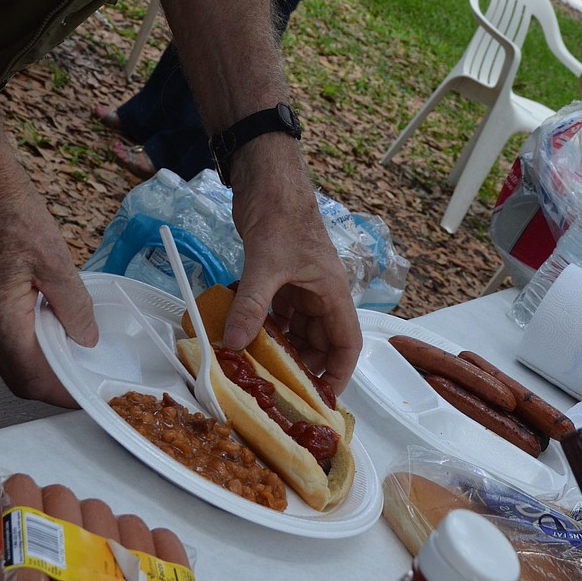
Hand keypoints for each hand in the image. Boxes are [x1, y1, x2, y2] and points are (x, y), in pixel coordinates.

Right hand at [0, 157, 97, 403]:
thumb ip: (72, 304)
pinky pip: (0, 334)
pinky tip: (49, 320)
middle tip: (86, 373)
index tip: (89, 394)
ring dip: (41, 358)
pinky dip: (26, 338)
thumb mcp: (52, 257)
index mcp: (0, 322)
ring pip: (9, 355)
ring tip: (75, 346)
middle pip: (20, 374)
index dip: (64, 392)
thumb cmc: (8, 212)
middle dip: (54, 380)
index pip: (34, 379)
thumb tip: (87, 338)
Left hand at [225, 138, 361, 393]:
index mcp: (332, 292)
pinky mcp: (278, 277)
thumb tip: (234, 345)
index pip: (347, 343)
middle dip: (301, 367)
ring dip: (277, 347)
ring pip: (294, 329)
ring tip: (255, 370)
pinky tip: (241, 338)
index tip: (321, 400)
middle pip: (319, 342)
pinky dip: (261, 326)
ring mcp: (298, 285)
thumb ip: (252, 305)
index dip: (339, 373)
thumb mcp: (267, 263)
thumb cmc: (282, 216)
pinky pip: (274, 312)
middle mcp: (319, 293)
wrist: (267, 180)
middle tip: (275, 391)